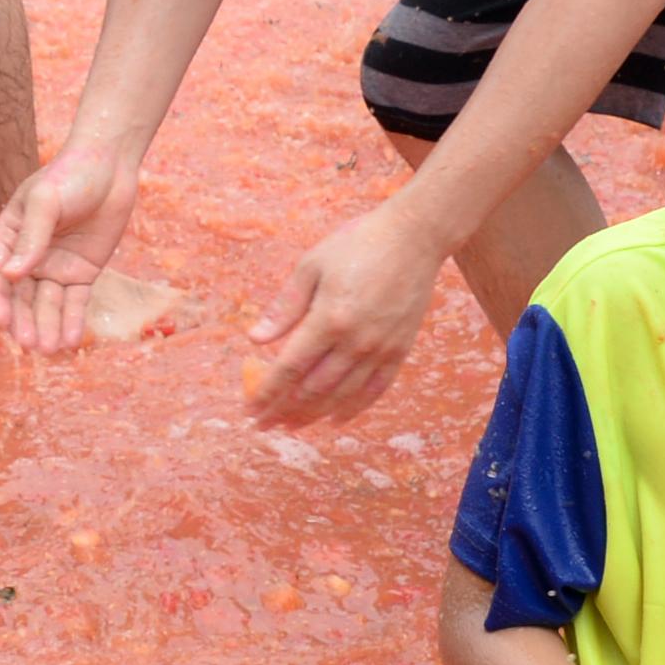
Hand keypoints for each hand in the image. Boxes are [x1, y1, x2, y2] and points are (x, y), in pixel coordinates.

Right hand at [0, 143, 143, 352]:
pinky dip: (73, 320)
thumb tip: (11, 274)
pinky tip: (72, 340)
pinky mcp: (82, 272)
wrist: (111, 166)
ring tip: (50, 348)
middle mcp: (29, 256)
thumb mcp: (46, 201)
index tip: (1, 321)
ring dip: (47, 326)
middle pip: (21, 296)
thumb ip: (31, 237)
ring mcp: (56, 265)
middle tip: (29, 343)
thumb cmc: (71, 175)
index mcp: (9, 236)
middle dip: (24, 320)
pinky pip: (75, 301)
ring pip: (47, 303)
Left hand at [245, 198, 446, 422]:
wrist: (413, 237)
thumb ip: (285, 307)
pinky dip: (354, 408)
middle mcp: (355, 341)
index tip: (250, 410)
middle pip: (313, 389)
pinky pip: (375, 389)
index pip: (289, 368)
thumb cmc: (356, 244)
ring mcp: (381, 348)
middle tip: (264, 424)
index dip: (267, 393)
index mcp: (328, 318)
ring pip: (342, 395)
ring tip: (292, 426)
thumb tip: (256, 339)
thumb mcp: (312, 266)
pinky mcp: (400, 349)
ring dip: (313, 415)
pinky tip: (335, 419)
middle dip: (284, 410)